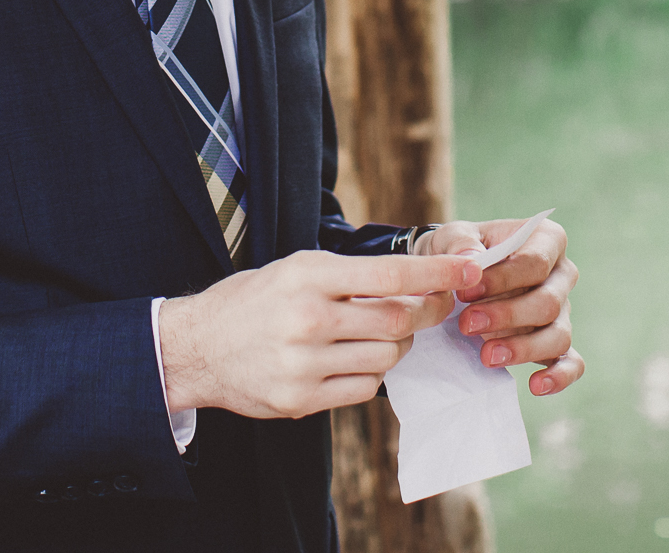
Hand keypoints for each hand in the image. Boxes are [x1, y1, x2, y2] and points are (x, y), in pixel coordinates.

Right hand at [157, 250, 478, 419]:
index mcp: (309, 276)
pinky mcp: (300, 400)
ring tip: (373, 335)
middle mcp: (308, 318)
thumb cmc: (255, 300)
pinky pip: (363, 388)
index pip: (391, 274)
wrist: (197, 347)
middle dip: (425, 314)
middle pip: (399, 321)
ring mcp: (304, 363)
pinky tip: (351, 360)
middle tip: (429, 308)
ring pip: (386, 357)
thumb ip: (351, 278)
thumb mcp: (297, 269)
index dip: (438, 273)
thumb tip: (418, 283)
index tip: (471, 269)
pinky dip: (370, 374)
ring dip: (394, 346)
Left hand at [414, 216, 583, 396]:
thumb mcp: (452, 237)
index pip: (535, 263)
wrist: (456, 276)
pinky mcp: (555, 341)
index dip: (502, 280)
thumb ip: (459, 244)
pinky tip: (535, 386)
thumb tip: (472, 262)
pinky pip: (571, 362)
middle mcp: (562, 274)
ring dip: (523, 349)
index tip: (466, 293)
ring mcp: (562, 310)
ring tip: (486, 356)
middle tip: (466, 325)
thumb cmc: (459, 252)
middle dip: (507, 317)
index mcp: (546, 240)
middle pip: (548, 302)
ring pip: (559, 335)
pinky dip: (559, 376)